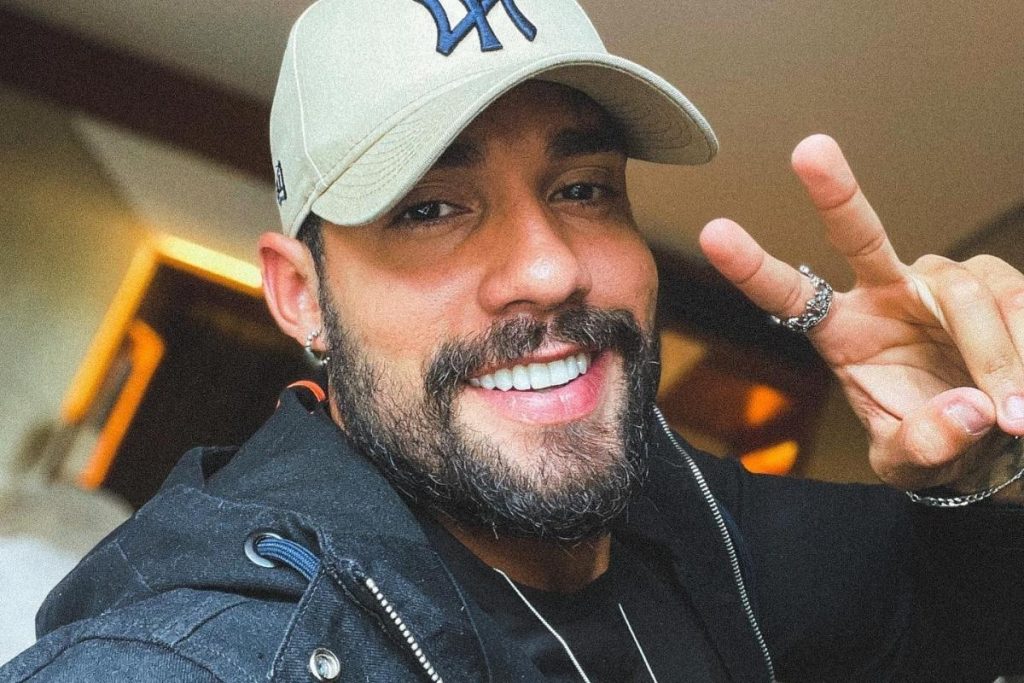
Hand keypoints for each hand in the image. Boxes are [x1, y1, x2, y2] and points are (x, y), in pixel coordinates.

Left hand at [699, 134, 1023, 493]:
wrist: (994, 438)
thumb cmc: (933, 441)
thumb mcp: (914, 464)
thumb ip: (925, 444)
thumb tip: (968, 411)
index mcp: (840, 330)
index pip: (790, 293)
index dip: (752, 266)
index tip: (713, 232)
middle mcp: (883, 292)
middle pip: (860, 235)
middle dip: (835, 193)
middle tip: (807, 150)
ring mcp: (938, 283)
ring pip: (962, 290)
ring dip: (995, 354)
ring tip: (1016, 416)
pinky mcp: (996, 283)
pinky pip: (1018, 301)